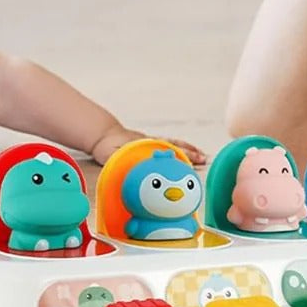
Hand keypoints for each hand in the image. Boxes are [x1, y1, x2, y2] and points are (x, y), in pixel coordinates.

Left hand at [91, 125, 207, 166]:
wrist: (103, 135)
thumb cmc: (108, 147)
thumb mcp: (112, 156)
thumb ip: (121, 162)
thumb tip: (130, 171)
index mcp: (143, 144)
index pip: (163, 148)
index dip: (176, 154)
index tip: (187, 162)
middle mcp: (152, 142)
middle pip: (173, 146)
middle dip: (188, 153)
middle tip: (202, 160)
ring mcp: (154, 142)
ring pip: (175, 145)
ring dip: (189, 151)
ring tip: (203, 158)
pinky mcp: (153, 144)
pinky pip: (171, 145)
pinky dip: (182, 149)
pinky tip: (190, 155)